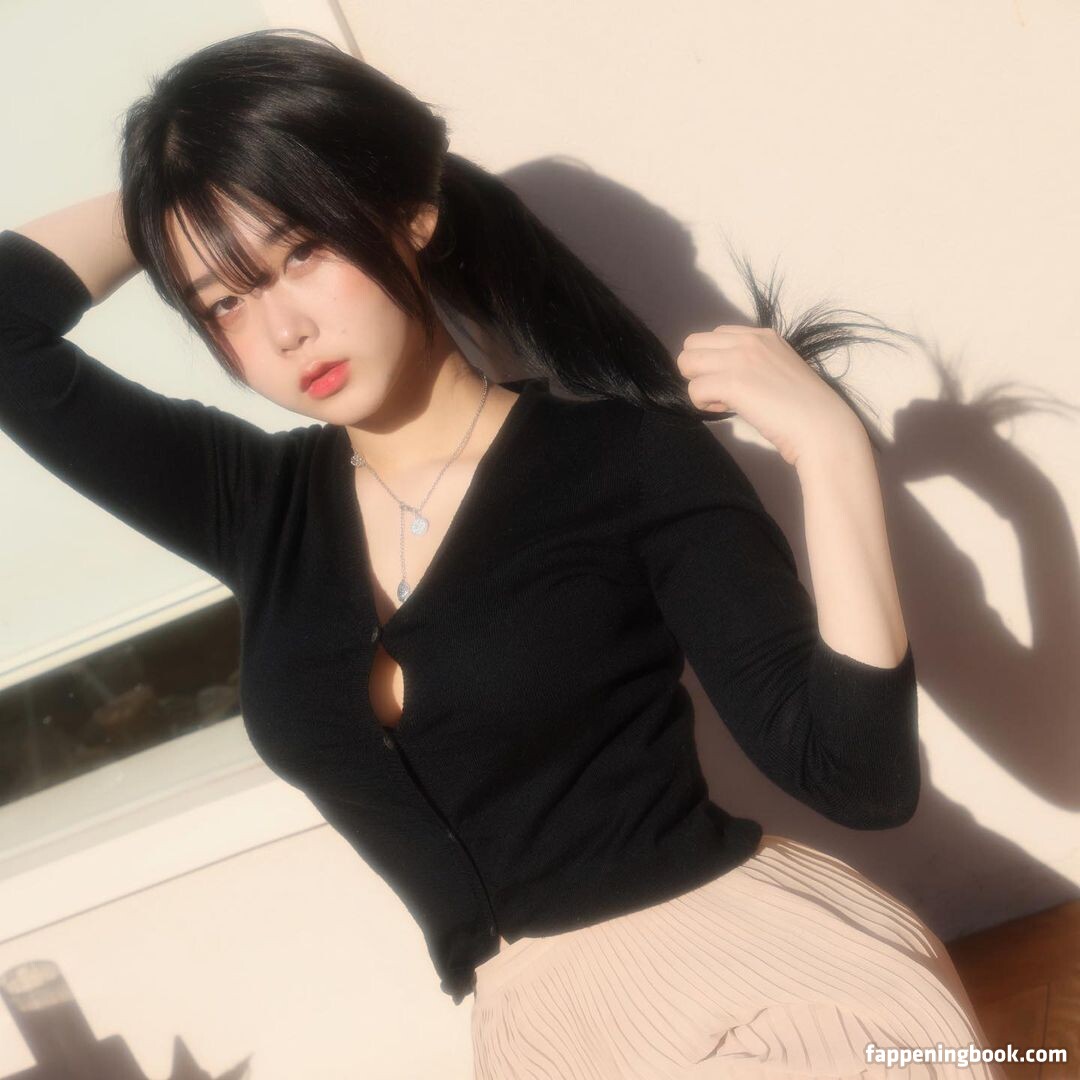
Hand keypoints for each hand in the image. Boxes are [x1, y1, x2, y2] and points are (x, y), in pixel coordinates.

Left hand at [678, 325, 861, 466]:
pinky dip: (703, 404)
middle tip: (719, 391)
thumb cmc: (803, 408)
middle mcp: (749, 340)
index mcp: (762, 336)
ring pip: (686, 362)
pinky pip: (694, 389)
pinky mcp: (732, 382)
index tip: (734, 383)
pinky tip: (726, 411)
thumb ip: (753, 365)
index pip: (715, 335)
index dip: (716, 361)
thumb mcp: (778, 371)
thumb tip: (723, 379)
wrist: (822, 427)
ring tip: (722, 401)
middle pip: (692, 344)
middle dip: (698, 370)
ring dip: (698, 385)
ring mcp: (740, 358)